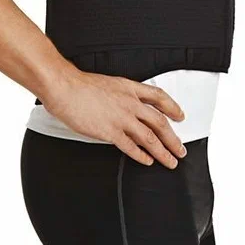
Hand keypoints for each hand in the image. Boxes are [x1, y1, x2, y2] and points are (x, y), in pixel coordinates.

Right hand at [42, 69, 185, 167]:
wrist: (65, 87)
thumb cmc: (79, 85)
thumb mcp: (108, 83)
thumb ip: (120, 94)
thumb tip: (125, 104)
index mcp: (129, 88)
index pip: (159, 97)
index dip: (172, 107)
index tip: (180, 116)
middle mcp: (130, 103)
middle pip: (160, 122)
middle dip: (173, 138)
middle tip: (180, 149)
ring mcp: (121, 118)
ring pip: (150, 137)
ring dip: (163, 151)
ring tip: (170, 161)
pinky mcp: (110, 132)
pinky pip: (131, 147)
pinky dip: (141, 156)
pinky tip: (147, 161)